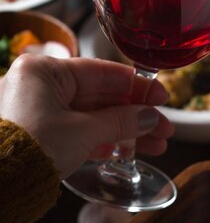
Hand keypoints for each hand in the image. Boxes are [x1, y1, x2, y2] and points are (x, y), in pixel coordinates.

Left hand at [0, 54, 172, 178]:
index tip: (161, 96)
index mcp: (44, 71)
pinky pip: (81, 132)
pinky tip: (131, 151)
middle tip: (164, 127)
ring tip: (156, 145)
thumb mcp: (83, 131)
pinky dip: (105, 141)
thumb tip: (152, 117)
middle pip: (100, 96)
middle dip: (135, 114)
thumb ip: (122, 121)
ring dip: (126, 130)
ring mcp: (40, 111)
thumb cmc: (32, 148)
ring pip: (94, 116)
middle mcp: (40, 86)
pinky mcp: (42, 135)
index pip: (101, 72)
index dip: (136, 86)